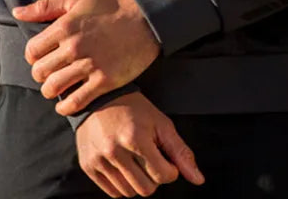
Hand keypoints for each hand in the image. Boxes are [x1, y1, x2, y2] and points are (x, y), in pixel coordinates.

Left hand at [14, 0, 160, 114]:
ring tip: (59, 86)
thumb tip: (16, 12)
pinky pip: (74, 103)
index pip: (31, 52)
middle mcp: (74, 47)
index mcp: (65, 26)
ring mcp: (89, 65)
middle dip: (42, 74)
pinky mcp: (104, 81)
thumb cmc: (112, 6)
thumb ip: (45, 7)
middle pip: (39, 72)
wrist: (148, 19)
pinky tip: (67, 102)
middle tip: (52, 72)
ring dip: (52, 90)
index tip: (44, 56)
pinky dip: (66, 107)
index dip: (34, 56)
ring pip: (53, 89)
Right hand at [76, 91, 204, 196]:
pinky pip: (113, 192)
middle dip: (155, 177)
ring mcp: (99, 160)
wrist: (100, 98)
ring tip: (137, 161)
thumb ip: (180, 152)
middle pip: (146, 189)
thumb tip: (199, 180)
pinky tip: (125, 166)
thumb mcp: (161, 124)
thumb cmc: (135, 110)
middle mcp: (115, 151)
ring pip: (129, 193)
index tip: (167, 159)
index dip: (171, 171)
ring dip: (138, 182)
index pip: (163, 176)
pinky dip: (123, 185)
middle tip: (151, 159)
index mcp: (136, 138)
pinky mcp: (88, 167)